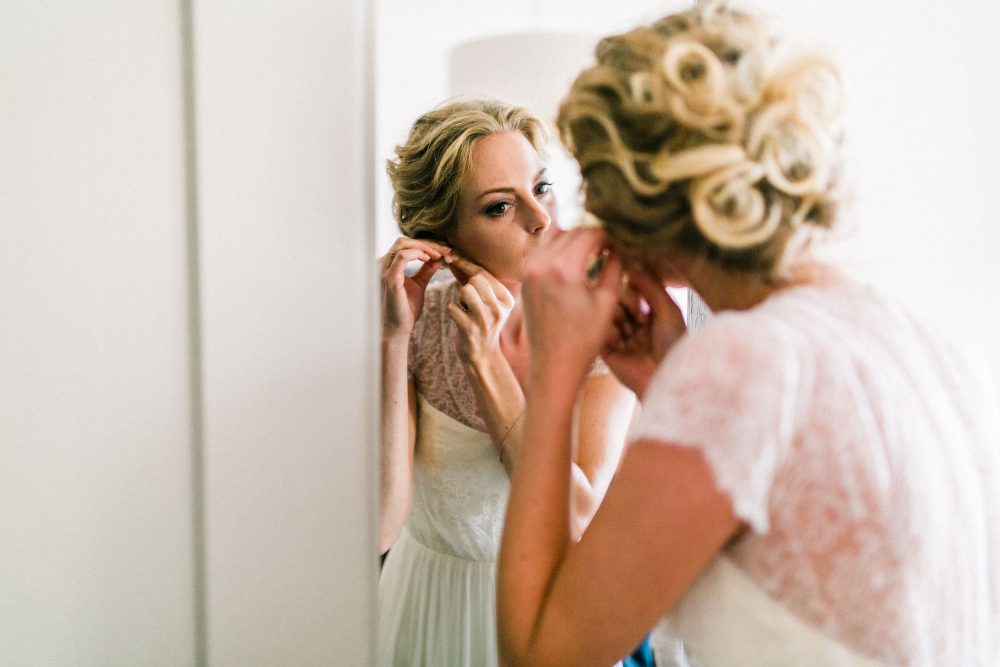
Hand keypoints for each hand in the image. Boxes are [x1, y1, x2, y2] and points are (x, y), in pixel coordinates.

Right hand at [379, 237, 450, 337]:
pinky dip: (417, 254)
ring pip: (403, 244)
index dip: (427, 245)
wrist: (398, 328)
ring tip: (439, 255)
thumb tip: (439, 257)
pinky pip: (402, 256)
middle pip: (405, 241)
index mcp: (389, 265)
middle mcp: (383, 265)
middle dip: (427, 243)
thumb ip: (427, 269)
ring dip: (424, 246)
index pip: (406, 245)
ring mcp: (384, 270)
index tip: (444, 251)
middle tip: (445, 250)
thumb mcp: (420, 284)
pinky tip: (429, 259)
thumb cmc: (405, 309)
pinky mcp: (389, 278)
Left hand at [445, 254, 514, 365]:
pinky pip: (452, 308)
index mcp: (506, 299)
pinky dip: (451, 311)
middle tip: (469, 302)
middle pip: (475, 280)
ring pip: (465, 290)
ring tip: (466, 309)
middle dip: (466, 286)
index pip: (483, 273)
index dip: (465, 264)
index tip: (452, 256)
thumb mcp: (487, 303)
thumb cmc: (481, 323)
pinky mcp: (471, 330)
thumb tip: (454, 256)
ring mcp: (486, 320)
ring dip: (460, 298)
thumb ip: (474, 282)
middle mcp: (499, 309)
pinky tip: (459, 320)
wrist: (482, 355)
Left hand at [520, 228, 622, 372]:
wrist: (554, 365)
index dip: (608, 236)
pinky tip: (570, 261)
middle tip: (606, 247)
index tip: (618, 244)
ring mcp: (528, 270)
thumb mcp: (607, 302)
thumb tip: (618, 247)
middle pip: (571, 231)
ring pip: (552, 236)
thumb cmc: (584, 339)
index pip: (589, 234)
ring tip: (588, 252)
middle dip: (590, 235)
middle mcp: (541, 264)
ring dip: (571, 238)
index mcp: (564, 269)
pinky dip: (555, 248)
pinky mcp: (524, 279)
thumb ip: (615, 267)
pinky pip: (539, 250)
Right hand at [601, 265, 685, 396]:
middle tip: (640, 318)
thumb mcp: (667, 309)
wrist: (664, 377)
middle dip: (627, 303)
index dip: (634, 289)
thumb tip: (632, 261)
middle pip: (616, 296)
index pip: (631, 287)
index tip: (645, 299)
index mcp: (649, 312)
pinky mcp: (605, 349)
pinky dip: (608, 332)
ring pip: (605, 310)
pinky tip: (621, 344)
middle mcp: (632, 322)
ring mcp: (618, 335)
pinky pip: (597, 329)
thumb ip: (650, 284)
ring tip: (631, 334)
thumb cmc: (672, 345)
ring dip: (618, 318)